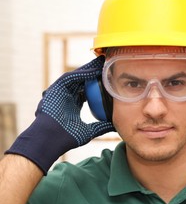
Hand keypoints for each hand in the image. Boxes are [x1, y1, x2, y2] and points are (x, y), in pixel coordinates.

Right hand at [5, 56, 114, 173]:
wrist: (51, 141)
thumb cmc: (67, 138)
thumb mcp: (89, 131)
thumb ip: (102, 127)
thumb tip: (116, 126)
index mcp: (72, 105)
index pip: (87, 90)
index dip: (97, 83)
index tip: (108, 78)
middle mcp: (66, 97)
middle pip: (82, 80)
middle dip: (93, 72)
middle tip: (105, 64)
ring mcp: (60, 93)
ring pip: (76, 77)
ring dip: (88, 69)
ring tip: (100, 63)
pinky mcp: (54, 90)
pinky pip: (69, 78)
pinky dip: (81, 74)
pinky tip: (92, 70)